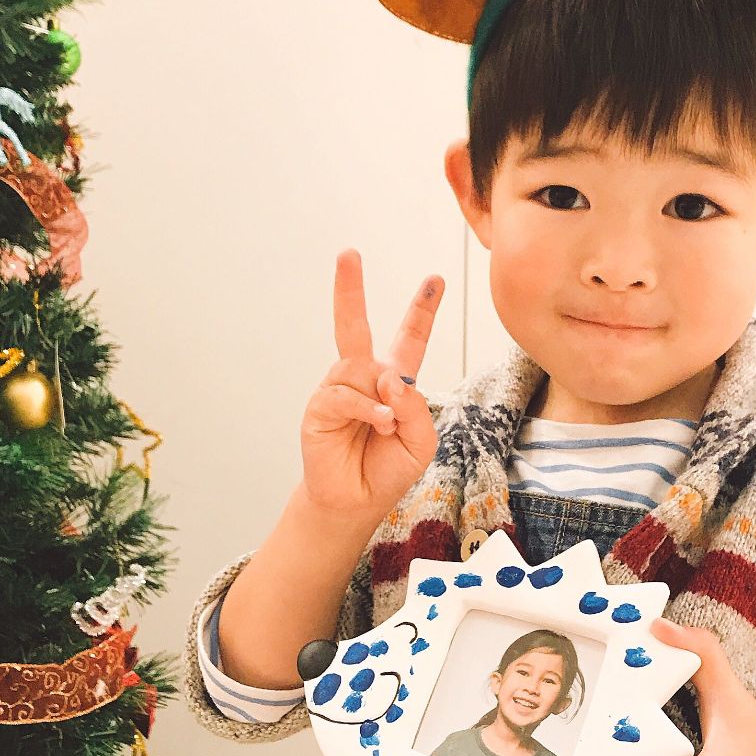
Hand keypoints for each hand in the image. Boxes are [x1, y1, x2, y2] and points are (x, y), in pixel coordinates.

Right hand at [300, 248, 443, 519]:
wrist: (356, 502)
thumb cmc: (389, 469)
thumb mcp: (422, 440)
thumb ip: (416, 407)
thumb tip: (389, 378)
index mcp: (393, 381)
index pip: (409, 338)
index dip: (422, 309)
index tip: (435, 280)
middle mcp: (363, 378)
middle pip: (355, 326)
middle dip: (349, 289)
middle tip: (347, 253)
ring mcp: (339, 390)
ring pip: (359, 367)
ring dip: (382, 397)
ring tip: (389, 427)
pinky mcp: (320, 408)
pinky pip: (346, 394)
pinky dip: (368, 409)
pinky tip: (380, 425)